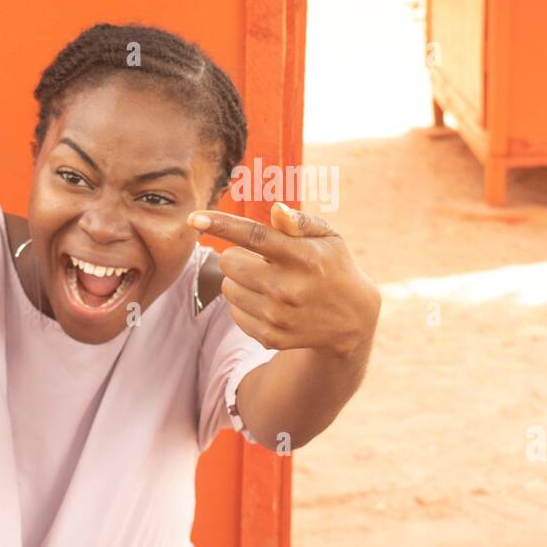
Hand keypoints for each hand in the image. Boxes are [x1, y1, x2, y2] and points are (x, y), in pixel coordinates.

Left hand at [188, 202, 379, 356]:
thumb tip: (276, 210)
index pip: (255, 237)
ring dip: (241, 281)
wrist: (351, 319)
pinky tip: (270, 303)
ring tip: (269, 282)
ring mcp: (278, 316)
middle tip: (262, 261)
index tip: (194, 218)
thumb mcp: (327, 237)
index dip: (222, 225)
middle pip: (229, 262)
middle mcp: (288, 288)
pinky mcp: (270, 336)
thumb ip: (299, 222)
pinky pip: (234, 312)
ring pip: (227, 287)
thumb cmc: (332, 265)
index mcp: (303, 256)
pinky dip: (245, 304)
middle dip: (238, 256)